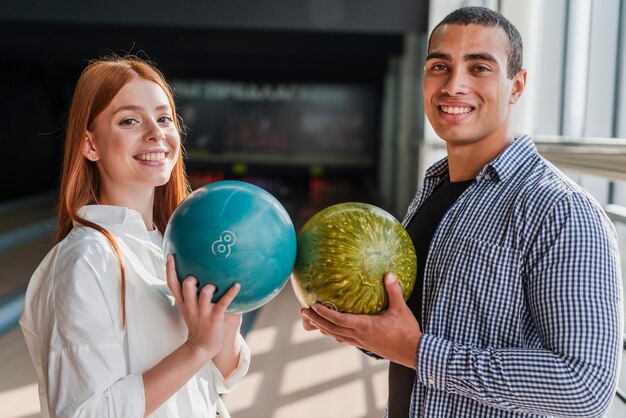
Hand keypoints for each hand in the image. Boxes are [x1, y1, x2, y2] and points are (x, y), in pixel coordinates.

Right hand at [166, 254, 239, 357]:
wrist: (201, 347)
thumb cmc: (197, 323)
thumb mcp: (188, 308)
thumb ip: (189, 294)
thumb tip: (197, 276)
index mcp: (183, 302)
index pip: (172, 284)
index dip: (169, 269)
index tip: (170, 255)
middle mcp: (191, 306)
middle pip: (186, 286)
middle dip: (192, 277)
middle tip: (199, 276)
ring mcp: (203, 312)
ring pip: (205, 293)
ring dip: (211, 286)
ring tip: (217, 283)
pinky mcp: (215, 317)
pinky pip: (223, 302)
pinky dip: (231, 293)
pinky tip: (238, 285)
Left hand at [300, 272, 420, 368]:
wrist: (413, 352)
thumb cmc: (407, 331)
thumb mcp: (401, 308)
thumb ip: (394, 291)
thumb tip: (388, 274)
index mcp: (365, 326)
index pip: (339, 319)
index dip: (324, 313)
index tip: (312, 306)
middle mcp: (359, 336)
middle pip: (331, 329)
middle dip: (315, 320)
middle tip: (303, 312)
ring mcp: (361, 342)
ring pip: (336, 335)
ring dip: (322, 327)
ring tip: (311, 320)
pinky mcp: (365, 346)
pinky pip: (344, 339)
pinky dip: (334, 333)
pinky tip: (331, 329)